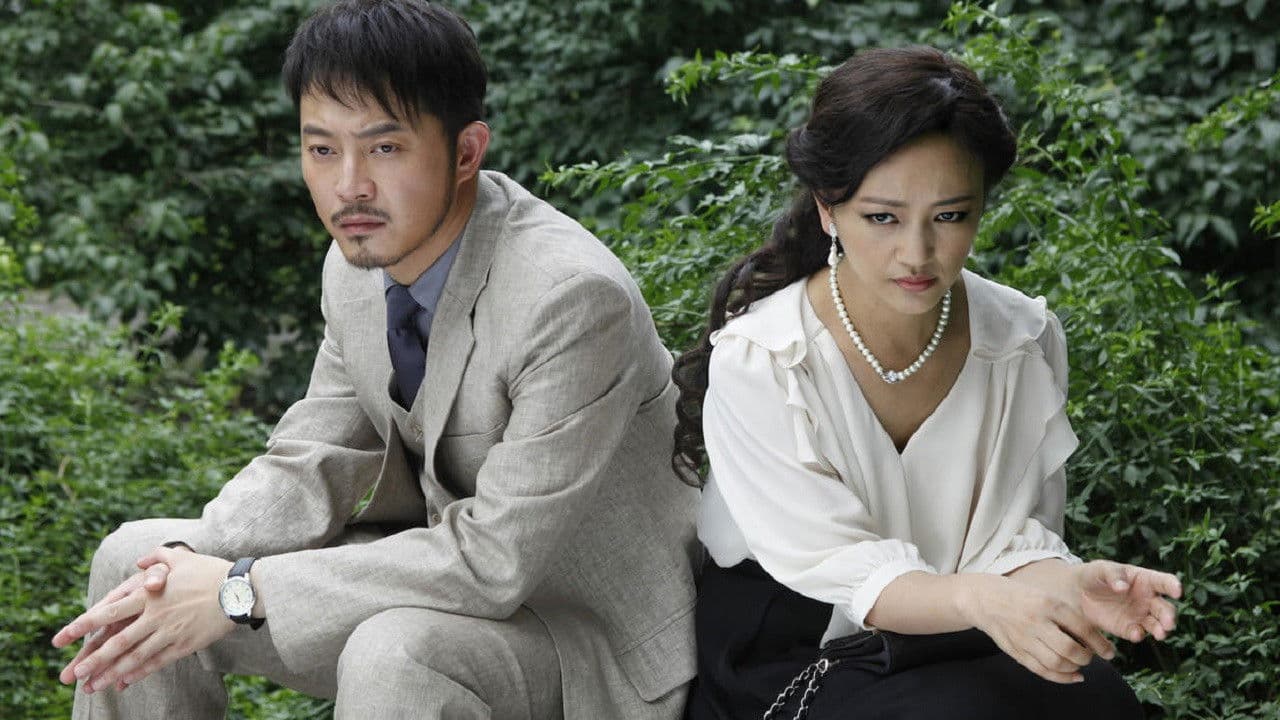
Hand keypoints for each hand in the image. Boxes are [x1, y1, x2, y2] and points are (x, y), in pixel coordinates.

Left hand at [53, 547, 235, 692]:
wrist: (239, 590)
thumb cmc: (210, 571)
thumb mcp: (181, 557)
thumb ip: (156, 557)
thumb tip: (139, 564)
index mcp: (149, 595)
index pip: (108, 612)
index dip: (82, 626)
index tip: (61, 638)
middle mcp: (155, 616)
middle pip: (117, 641)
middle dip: (92, 659)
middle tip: (72, 674)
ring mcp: (169, 632)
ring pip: (135, 657)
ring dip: (112, 672)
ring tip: (93, 685)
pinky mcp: (184, 644)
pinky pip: (157, 662)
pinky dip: (140, 672)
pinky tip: (126, 681)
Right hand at [959, 573, 1113, 683]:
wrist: (984, 599)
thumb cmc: (1021, 596)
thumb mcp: (1046, 596)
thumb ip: (1066, 615)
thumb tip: (1094, 639)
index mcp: (1047, 603)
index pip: (1081, 628)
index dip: (1100, 643)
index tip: (1109, 652)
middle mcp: (1036, 621)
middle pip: (1069, 648)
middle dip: (1086, 657)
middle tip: (1091, 656)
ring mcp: (1024, 637)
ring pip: (1056, 663)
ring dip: (1074, 668)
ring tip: (1079, 664)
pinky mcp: (1015, 651)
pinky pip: (1041, 670)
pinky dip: (1061, 678)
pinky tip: (1073, 676)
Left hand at [1076, 560, 1180, 642]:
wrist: (1079, 592)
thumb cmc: (1095, 575)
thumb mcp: (1101, 569)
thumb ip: (1113, 575)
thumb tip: (1123, 587)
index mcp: (1145, 579)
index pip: (1164, 581)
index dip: (1173, 585)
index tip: (1177, 590)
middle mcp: (1148, 598)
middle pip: (1165, 608)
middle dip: (1169, 616)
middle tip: (1168, 622)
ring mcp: (1140, 615)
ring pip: (1157, 624)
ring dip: (1161, 629)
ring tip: (1160, 634)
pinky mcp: (1128, 628)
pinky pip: (1138, 633)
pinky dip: (1138, 635)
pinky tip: (1135, 634)